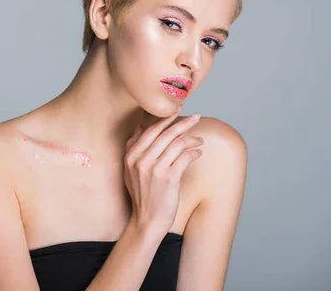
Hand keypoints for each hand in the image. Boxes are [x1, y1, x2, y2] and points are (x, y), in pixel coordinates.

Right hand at [123, 107, 203, 231]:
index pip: (150, 131)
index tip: (177, 110)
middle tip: (196, 117)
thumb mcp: (130, 170)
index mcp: (130, 156)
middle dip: (183, 123)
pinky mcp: (169, 178)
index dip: (165, 118)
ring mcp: (155, 169)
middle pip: (166, 134)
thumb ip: (133, 147)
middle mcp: (141, 160)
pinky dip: (194, 153)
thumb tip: (140, 126)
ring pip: (177, 144)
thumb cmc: (142, 194)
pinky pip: (185, 157)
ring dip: (192, 140)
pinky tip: (198, 153)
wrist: (147, 219)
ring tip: (199, 140)